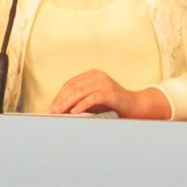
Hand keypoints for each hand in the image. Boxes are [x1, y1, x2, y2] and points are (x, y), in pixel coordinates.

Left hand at [49, 69, 170, 119]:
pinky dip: (82, 105)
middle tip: (53, 110)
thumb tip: (60, 108)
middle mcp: (97, 75)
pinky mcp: (110, 92)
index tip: (52, 105)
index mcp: (92, 74)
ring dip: (68, 103)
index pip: (71, 83)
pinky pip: (92, 98)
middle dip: (61, 99)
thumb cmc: (112, 104)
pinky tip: (74, 112)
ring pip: (81, 92)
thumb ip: (80, 100)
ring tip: (60, 112)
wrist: (134, 106)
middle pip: (74, 87)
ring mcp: (104, 82)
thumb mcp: (93, 100)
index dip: (60, 94)